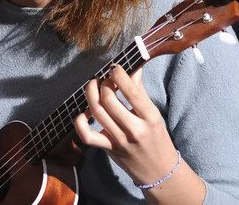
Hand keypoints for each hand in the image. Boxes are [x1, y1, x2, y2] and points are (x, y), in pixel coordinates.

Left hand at [74, 66, 176, 185]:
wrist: (158, 171)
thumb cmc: (157, 138)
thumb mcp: (154, 114)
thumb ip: (140, 91)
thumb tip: (132, 67)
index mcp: (150, 117)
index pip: (132, 91)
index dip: (119, 75)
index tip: (115, 67)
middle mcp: (134, 129)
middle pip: (109, 100)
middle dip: (103, 84)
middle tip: (104, 78)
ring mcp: (119, 141)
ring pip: (97, 112)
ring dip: (91, 94)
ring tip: (94, 85)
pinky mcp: (108, 149)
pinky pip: (87, 135)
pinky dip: (80, 121)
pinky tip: (84, 112)